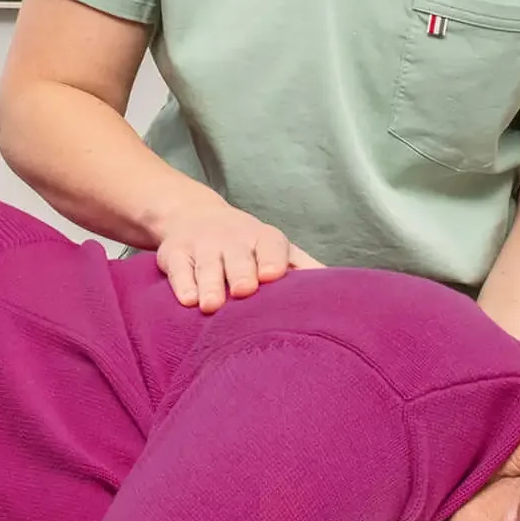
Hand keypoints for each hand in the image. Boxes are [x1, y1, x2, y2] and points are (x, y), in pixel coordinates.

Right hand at [151, 190, 320, 311]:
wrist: (192, 214)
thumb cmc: (246, 244)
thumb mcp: (274, 249)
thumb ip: (304, 268)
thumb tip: (345, 292)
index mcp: (263, 239)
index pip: (270, 246)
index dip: (272, 259)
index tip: (273, 276)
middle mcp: (232, 240)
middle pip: (237, 256)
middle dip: (240, 272)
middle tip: (244, 290)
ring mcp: (202, 246)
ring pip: (206, 265)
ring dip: (209, 285)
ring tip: (211, 306)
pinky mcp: (174, 253)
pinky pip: (177, 269)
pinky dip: (182, 284)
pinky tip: (187, 301)